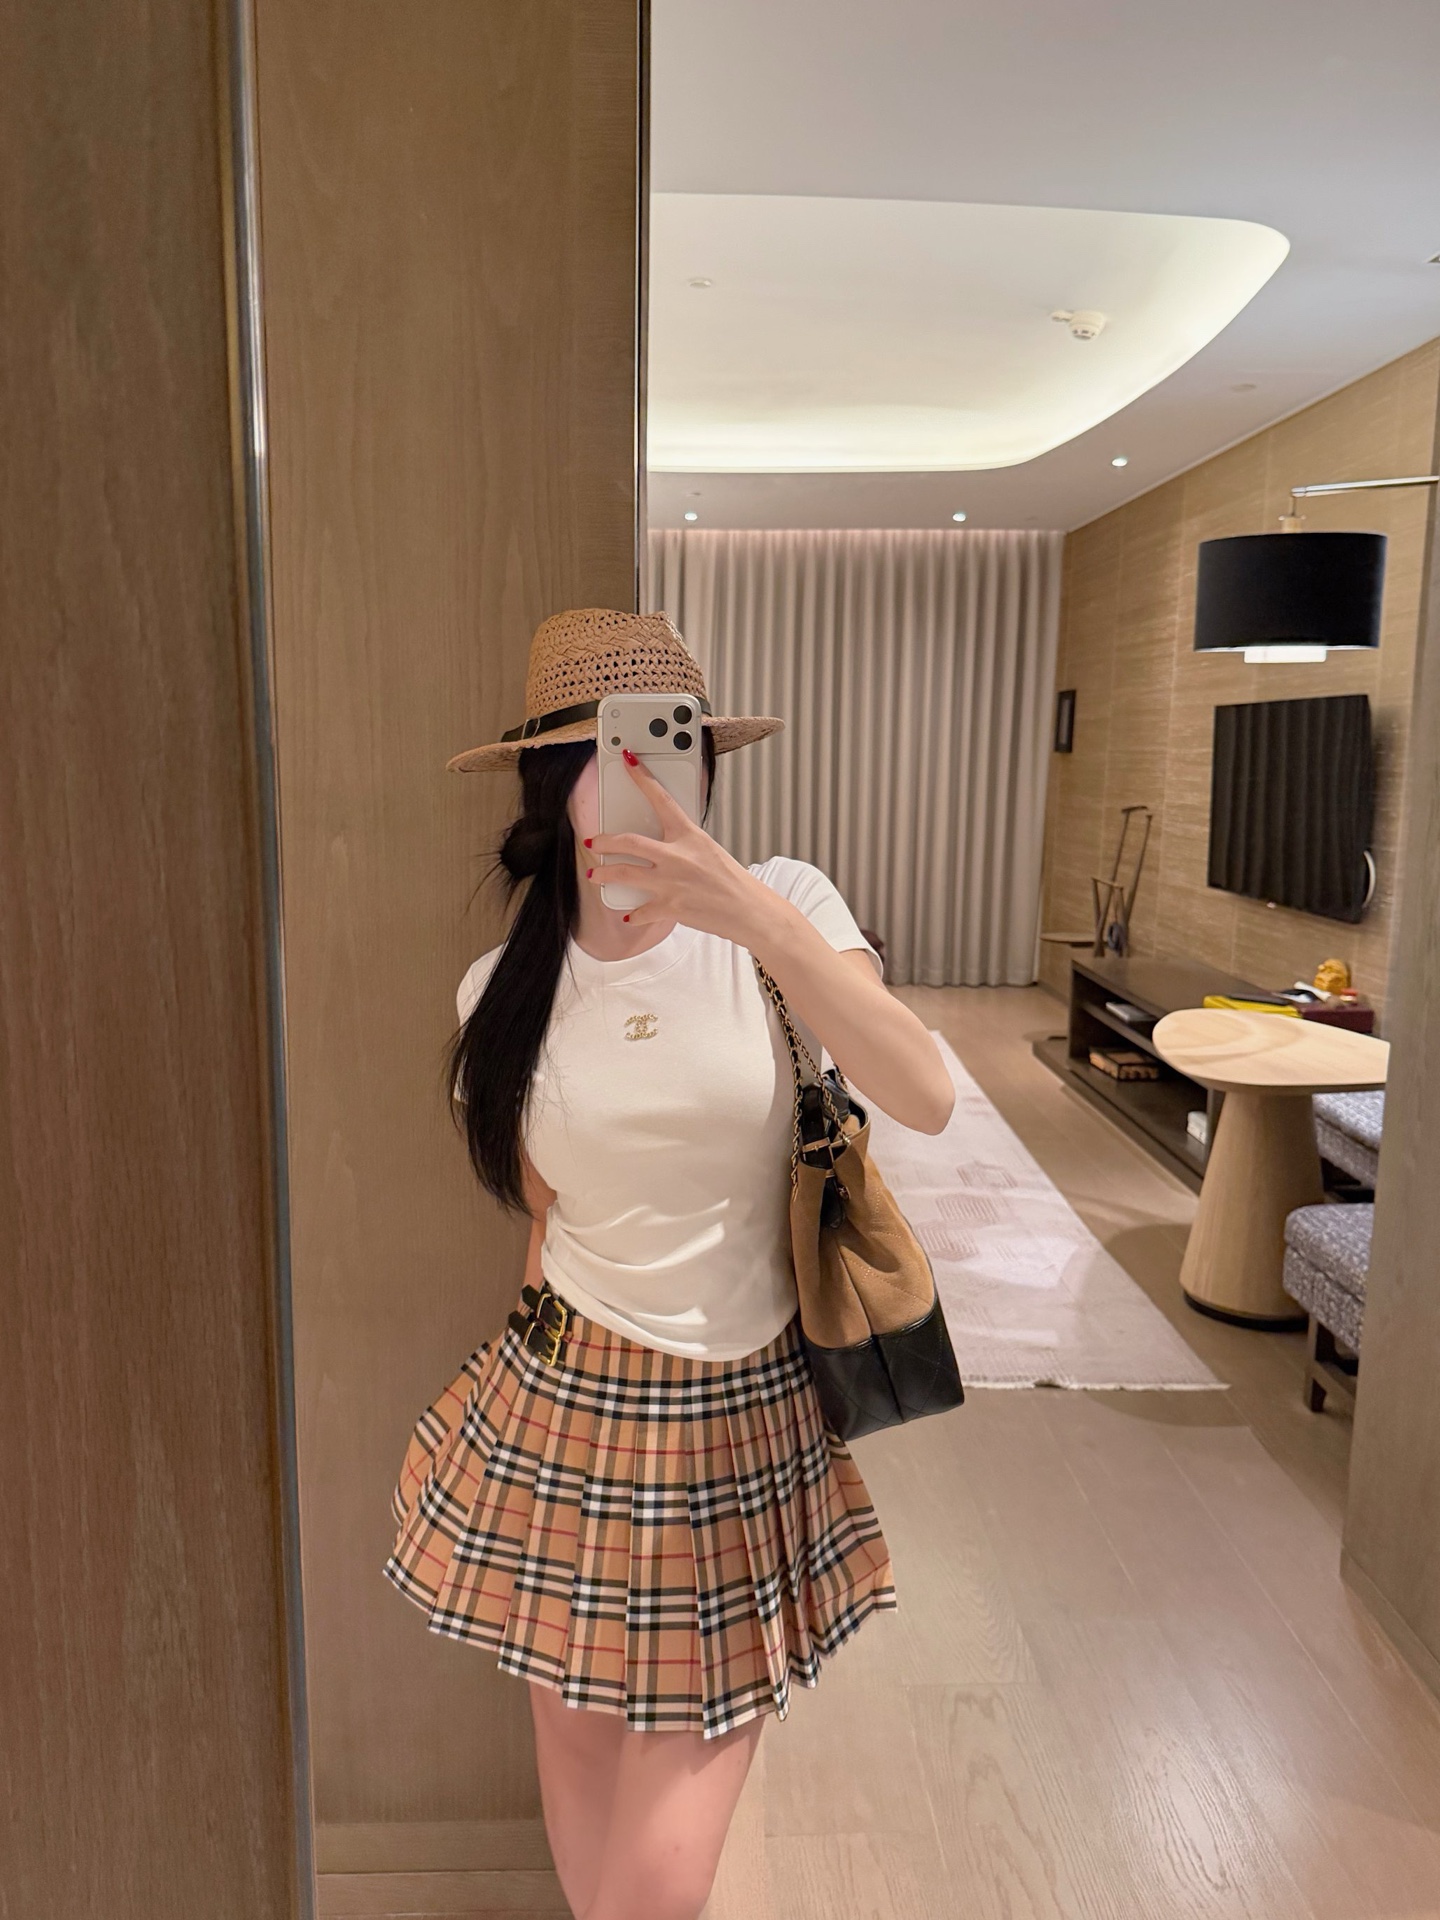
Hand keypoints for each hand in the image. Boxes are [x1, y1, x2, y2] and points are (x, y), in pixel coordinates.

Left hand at [583, 751, 782, 944]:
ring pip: (623, 874)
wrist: (748, 910)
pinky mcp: (669, 907)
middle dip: (605, 841)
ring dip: (604, 874)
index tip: (628, 760)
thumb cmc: (732, 881)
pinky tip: (628, 915)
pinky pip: (640, 911)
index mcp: (689, 835)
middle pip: (628, 842)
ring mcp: (670, 882)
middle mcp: (676, 856)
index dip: (642, 777)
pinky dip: (633, 914)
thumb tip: (663, 846)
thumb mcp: (709, 850)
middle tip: (594, 841)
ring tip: (595, 874)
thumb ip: (684, 845)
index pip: (661, 798)